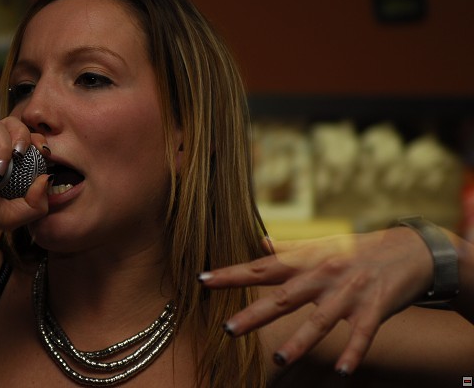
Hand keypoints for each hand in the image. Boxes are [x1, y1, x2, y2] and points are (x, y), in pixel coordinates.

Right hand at [0, 116, 51, 229]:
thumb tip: (47, 179)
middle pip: (18, 124)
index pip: (29, 139)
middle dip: (24, 138)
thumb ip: (35, 206)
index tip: (43, 153)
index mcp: (6, 158)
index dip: (38, 141)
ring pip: (0, 125)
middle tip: (19, 157)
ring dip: (2, 148)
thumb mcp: (9, 216)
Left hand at [199, 228, 433, 374]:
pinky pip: (363, 334)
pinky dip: (354, 352)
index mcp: (306, 263)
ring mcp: (349, 293)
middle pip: (284, 297)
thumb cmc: (358, 250)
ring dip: (299, 341)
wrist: (410, 250)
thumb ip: (290, 248)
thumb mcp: (322, 245)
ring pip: (320, 320)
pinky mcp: (375, 309)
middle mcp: (323, 276)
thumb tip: (260, 242)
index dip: (232, 274)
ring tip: (277, 360)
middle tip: (227, 328)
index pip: (262, 268)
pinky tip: (343, 371)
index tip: (202, 279)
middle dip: (255, 313)